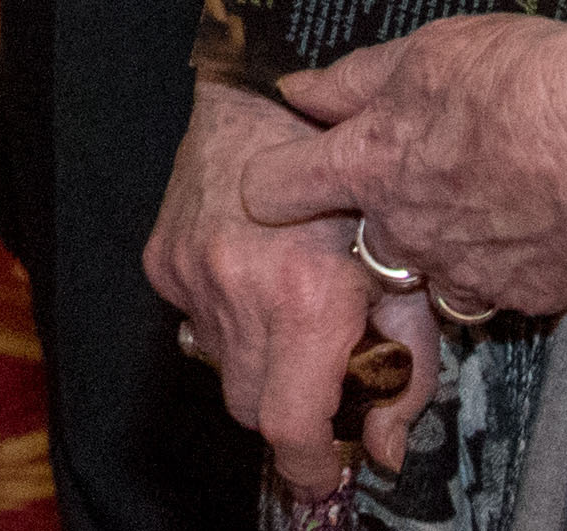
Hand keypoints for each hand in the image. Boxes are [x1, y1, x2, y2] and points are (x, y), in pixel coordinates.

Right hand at [147, 74, 440, 503]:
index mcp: (305, 299)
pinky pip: (191, 320)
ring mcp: (192, 276)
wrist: (265, 97)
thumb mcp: (403, 274)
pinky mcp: (163, 259)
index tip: (323, 469)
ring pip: (219, 366)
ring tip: (289, 311)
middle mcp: (238, 293)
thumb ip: (403, 370)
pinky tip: (252, 274)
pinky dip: (222, 316)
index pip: (287, 423)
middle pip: (250, 406)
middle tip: (319, 381)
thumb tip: (382, 447)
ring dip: (255, 361)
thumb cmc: (355, 181)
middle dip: (285, 409)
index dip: (307, 462)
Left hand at [245, 7, 566, 323]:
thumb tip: (296, 91)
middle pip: (363, 244)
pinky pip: (501, 291)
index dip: (273, 184)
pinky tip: (532, 226)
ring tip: (480, 208)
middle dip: (378, 222)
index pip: (279, 190)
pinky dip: (506, 267)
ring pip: (432, 278)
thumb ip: (352, 81)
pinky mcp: (532, 296)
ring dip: (441, 253)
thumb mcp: (425, 51)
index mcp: (370, 167)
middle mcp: (409, 232)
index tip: (280, 183)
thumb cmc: (526, 76)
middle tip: (420, 184)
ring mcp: (470, 273)